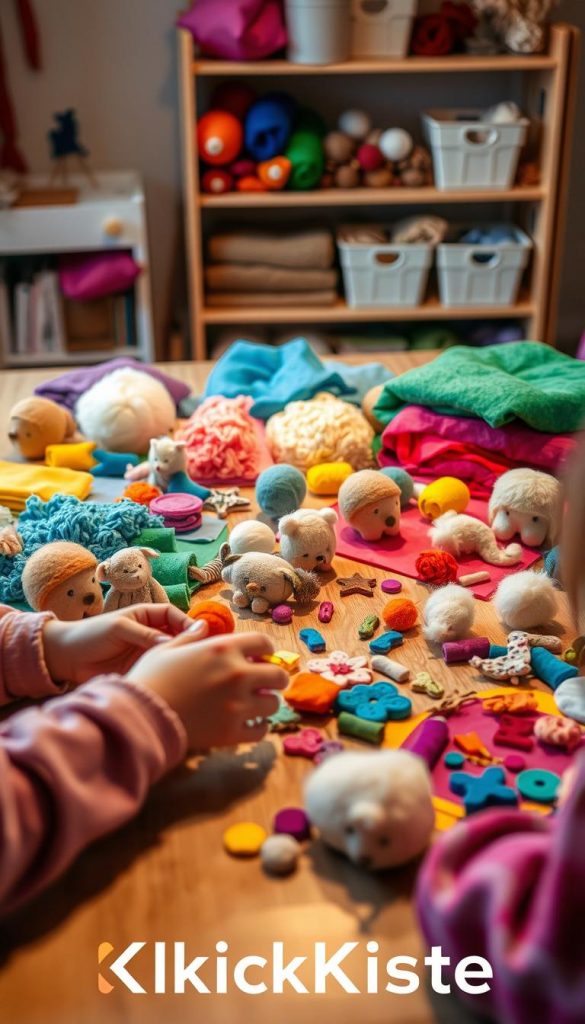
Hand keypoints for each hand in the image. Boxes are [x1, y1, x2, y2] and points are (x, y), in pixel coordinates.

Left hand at [43, 604, 195, 684]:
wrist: (67, 658)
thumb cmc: (90, 635)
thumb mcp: (119, 629)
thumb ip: (145, 634)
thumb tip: (172, 642)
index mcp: (144, 615)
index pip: (172, 615)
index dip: (186, 622)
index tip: (199, 633)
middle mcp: (148, 632)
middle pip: (175, 634)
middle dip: (188, 641)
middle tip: (201, 652)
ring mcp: (145, 651)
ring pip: (170, 652)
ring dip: (180, 657)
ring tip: (192, 666)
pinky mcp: (140, 668)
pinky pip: (159, 668)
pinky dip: (169, 671)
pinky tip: (177, 678)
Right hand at [127, 631, 286, 748]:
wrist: (139, 716)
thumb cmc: (149, 678)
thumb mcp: (166, 649)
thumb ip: (190, 637)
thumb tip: (202, 626)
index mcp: (223, 648)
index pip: (264, 643)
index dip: (266, 650)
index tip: (262, 657)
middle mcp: (237, 674)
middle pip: (278, 675)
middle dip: (275, 679)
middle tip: (266, 684)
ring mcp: (237, 705)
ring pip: (272, 704)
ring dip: (266, 703)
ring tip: (255, 705)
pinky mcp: (232, 732)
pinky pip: (261, 730)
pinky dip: (258, 727)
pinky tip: (249, 724)